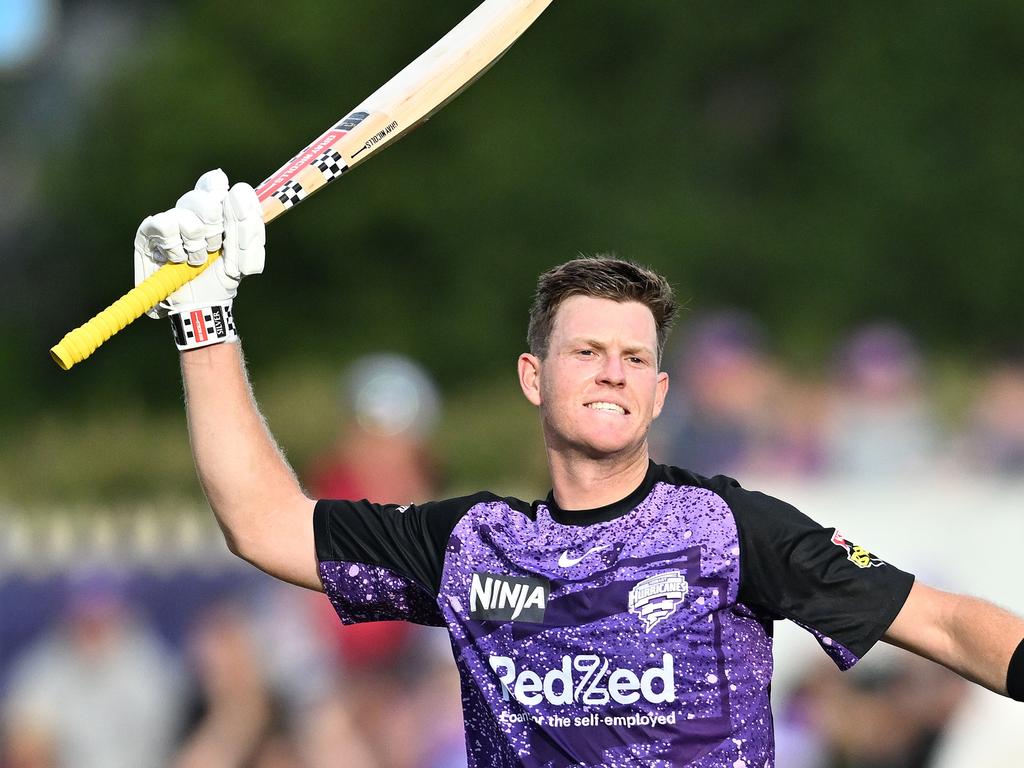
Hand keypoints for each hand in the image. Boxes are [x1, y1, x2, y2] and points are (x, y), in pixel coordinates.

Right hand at [133, 169, 264, 318]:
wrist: (199, 306)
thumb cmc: (221, 279)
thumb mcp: (247, 257)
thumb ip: (251, 227)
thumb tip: (238, 191)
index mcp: (214, 209)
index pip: (215, 182)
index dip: (225, 199)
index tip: (234, 221)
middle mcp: (190, 210)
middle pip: (206, 197)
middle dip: (218, 229)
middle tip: (216, 247)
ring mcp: (170, 219)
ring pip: (188, 216)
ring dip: (198, 246)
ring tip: (197, 260)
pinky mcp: (148, 232)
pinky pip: (165, 225)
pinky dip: (176, 248)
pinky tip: (177, 259)